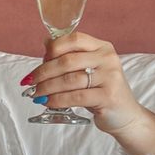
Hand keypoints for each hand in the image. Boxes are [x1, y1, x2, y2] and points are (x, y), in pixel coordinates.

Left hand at [24, 32, 143, 136]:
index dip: (53, 48)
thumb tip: (46, 43)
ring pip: (69, 80)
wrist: (125, 115)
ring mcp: (110, 77)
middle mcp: (108, 59)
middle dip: (44, 72)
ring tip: (36, 94)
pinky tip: (48, 103)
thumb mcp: (89, 70)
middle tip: (30, 81)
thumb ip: (70, 56)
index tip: (40, 60)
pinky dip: (58, 100)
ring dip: (47, 88)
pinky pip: (76, 97)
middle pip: (68, 61)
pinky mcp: (108, 96)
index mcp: (102, 47)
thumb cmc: (102, 91)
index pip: (74, 39)